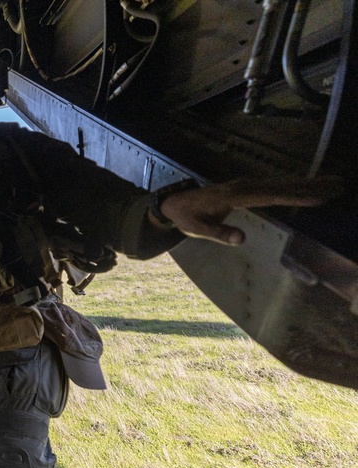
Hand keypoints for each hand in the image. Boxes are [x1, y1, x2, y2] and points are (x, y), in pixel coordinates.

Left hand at [159, 176, 342, 245]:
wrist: (175, 203)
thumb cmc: (186, 218)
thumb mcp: (197, 230)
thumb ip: (218, 234)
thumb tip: (241, 239)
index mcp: (235, 196)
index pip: (271, 196)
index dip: (294, 197)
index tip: (317, 199)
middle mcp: (243, 186)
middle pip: (282, 186)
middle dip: (310, 186)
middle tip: (338, 185)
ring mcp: (246, 184)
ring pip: (281, 183)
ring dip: (306, 183)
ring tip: (332, 183)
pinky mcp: (246, 186)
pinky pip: (274, 186)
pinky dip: (293, 186)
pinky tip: (307, 188)